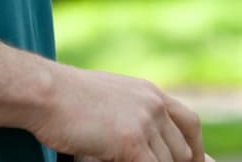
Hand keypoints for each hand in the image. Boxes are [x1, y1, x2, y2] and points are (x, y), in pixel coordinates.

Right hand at [31, 65, 205, 161]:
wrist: (47, 92)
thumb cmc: (66, 97)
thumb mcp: (110, 96)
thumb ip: (130, 111)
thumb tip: (137, 133)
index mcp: (151, 93)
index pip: (189, 123)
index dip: (195, 148)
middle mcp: (154, 105)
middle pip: (182, 149)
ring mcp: (145, 123)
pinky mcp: (132, 142)